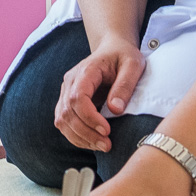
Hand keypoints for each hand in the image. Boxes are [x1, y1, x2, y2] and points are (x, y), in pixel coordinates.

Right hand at [56, 36, 144, 151]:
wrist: (112, 49)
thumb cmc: (123, 56)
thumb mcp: (133, 65)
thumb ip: (125, 86)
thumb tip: (115, 110)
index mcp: (86, 71)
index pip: (78, 97)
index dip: (89, 117)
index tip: (107, 131)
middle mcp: (70, 82)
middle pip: (67, 112)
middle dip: (86, 132)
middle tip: (107, 145)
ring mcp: (66, 92)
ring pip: (62, 120)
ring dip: (79, 137)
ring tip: (102, 146)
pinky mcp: (67, 101)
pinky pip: (63, 122)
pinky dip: (75, 136)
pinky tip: (92, 142)